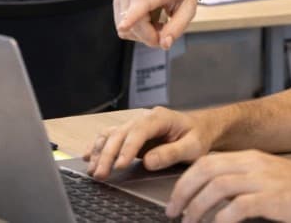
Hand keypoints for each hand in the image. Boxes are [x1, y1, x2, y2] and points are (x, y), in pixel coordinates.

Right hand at [85, 107, 214, 179]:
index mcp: (159, 117)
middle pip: (120, 133)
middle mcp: (144, 118)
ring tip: (93, 170)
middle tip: (102, 173)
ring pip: (111, 135)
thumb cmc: (198, 135)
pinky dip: (98, 147)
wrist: (201, 128)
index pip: (139, 131)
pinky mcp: (131, 134)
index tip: (119, 165)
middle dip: (108, 154)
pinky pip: (110, 137)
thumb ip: (171, 153)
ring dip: (100, 152)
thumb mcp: (192, 146)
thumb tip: (149, 162)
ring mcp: (135, 125)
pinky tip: (89, 157)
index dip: (127, 148)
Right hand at [114, 0, 198, 48]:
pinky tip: (146, 19)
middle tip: (164, 30)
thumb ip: (177, 28)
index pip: (143, 3)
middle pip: (136, 25)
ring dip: (142, 33)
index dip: (132, 17)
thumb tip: (164, 44)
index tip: (124, 26)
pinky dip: (135, 28)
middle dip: (150, 36)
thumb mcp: (189, 8)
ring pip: (126, 29)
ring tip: (156, 21)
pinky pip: (122, 26)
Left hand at [167, 151, 290, 222]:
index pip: (207, 162)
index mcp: (250, 158)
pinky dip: (222, 218)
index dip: (186, 180)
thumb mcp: (270, 179)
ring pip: (217, 187)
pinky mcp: (272, 199)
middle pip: (205, 170)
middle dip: (183, 191)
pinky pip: (238, 206)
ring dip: (198, 206)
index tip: (176, 198)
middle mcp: (253, 164)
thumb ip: (244, 183)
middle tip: (174, 211)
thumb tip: (216, 199)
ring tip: (191, 222)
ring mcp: (263, 180)